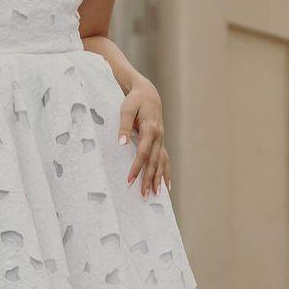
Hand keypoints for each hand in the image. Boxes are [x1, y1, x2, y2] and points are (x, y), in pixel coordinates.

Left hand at [118, 76, 171, 196]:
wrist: (148, 94)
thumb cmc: (135, 100)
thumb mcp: (127, 109)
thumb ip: (124, 126)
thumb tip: (121, 144)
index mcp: (150, 129)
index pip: (143, 153)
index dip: (137, 167)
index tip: (129, 180)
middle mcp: (159, 137)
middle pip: (154, 162)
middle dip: (149, 179)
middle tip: (143, 195)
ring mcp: (161, 140)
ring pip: (161, 163)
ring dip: (158, 179)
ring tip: (156, 195)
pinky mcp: (160, 142)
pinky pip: (165, 160)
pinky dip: (166, 173)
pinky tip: (167, 186)